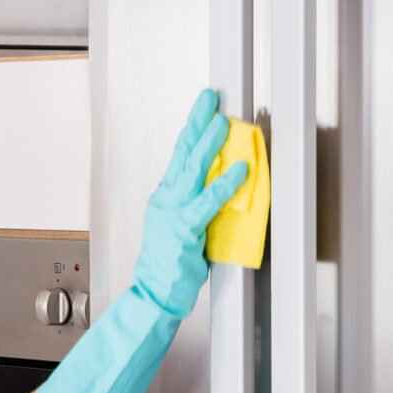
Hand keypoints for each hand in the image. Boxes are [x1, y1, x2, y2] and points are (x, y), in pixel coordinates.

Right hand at [133, 88, 248, 317]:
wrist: (153, 294)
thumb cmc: (168, 267)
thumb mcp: (181, 229)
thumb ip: (196, 206)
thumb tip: (219, 187)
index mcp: (164, 199)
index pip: (179, 157)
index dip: (192, 129)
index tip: (204, 108)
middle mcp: (166, 201)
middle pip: (182, 153)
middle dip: (197, 122)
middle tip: (210, 98)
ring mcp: (173, 214)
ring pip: (192, 171)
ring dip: (209, 144)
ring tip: (223, 122)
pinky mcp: (185, 230)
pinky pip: (208, 202)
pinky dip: (225, 184)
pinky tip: (239, 170)